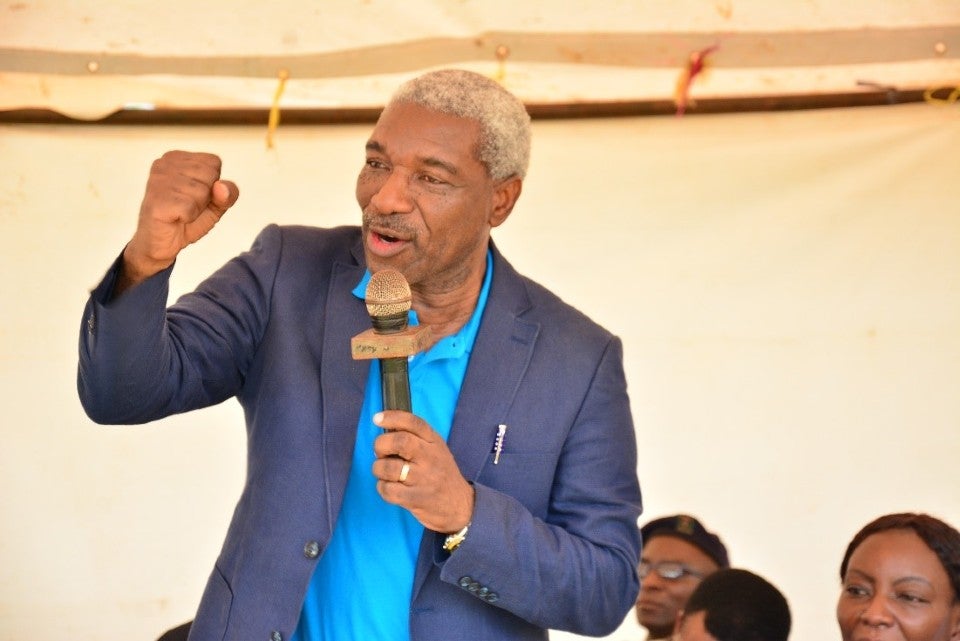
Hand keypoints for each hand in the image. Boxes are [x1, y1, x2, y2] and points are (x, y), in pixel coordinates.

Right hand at [118, 150, 238, 291]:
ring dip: (196, 209)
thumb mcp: (216, 204)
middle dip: (206, 197)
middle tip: (186, 206)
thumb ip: (228, 193)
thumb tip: (221, 187)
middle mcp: (164, 163)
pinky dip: (188, 218)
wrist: (161, 244)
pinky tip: (174, 218)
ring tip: (179, 212)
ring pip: (202, 192)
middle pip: (210, 175)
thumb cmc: (186, 218)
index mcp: (177, 157)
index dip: (213, 185)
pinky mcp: (156, 199)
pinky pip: (190, 207)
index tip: (195, 195)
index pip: (214, 162)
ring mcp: (158, 180)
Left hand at [372, 410, 474, 533]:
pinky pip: (388, 490)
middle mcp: (431, 457)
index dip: (392, 417)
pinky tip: (389, 487)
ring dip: (378, 469)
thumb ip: (415, 437)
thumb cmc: (440, 474)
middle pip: (401, 442)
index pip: (414, 422)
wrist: (460, 505)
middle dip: (381, 444)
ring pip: (389, 467)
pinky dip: (382, 488)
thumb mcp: (435, 450)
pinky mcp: (417, 499)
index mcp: (434, 442)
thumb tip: (386, 428)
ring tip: (384, 472)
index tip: (377, 419)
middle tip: (380, 453)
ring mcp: (425, 479)